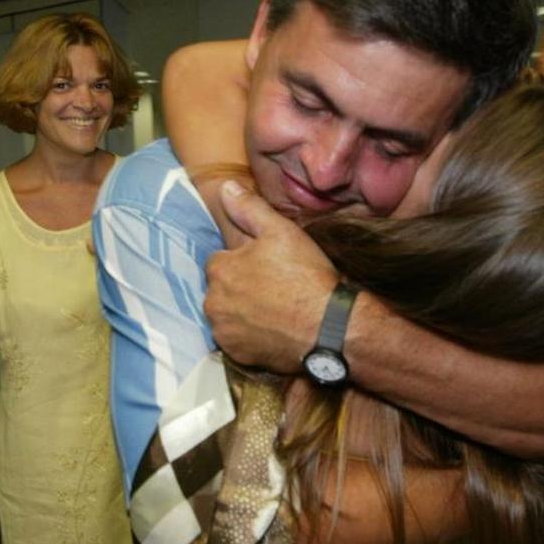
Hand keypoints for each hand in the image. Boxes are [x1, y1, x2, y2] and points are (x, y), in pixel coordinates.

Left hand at [204, 182, 338, 370]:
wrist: (330, 328)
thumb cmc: (306, 276)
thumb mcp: (281, 232)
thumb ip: (249, 208)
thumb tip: (224, 188)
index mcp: (219, 269)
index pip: (221, 260)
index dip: (245, 260)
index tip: (268, 265)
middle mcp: (213, 303)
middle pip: (222, 289)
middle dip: (241, 287)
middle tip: (276, 287)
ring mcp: (225, 332)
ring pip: (229, 315)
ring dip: (244, 311)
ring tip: (277, 309)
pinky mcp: (238, 355)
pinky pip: (239, 340)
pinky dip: (252, 335)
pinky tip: (276, 329)